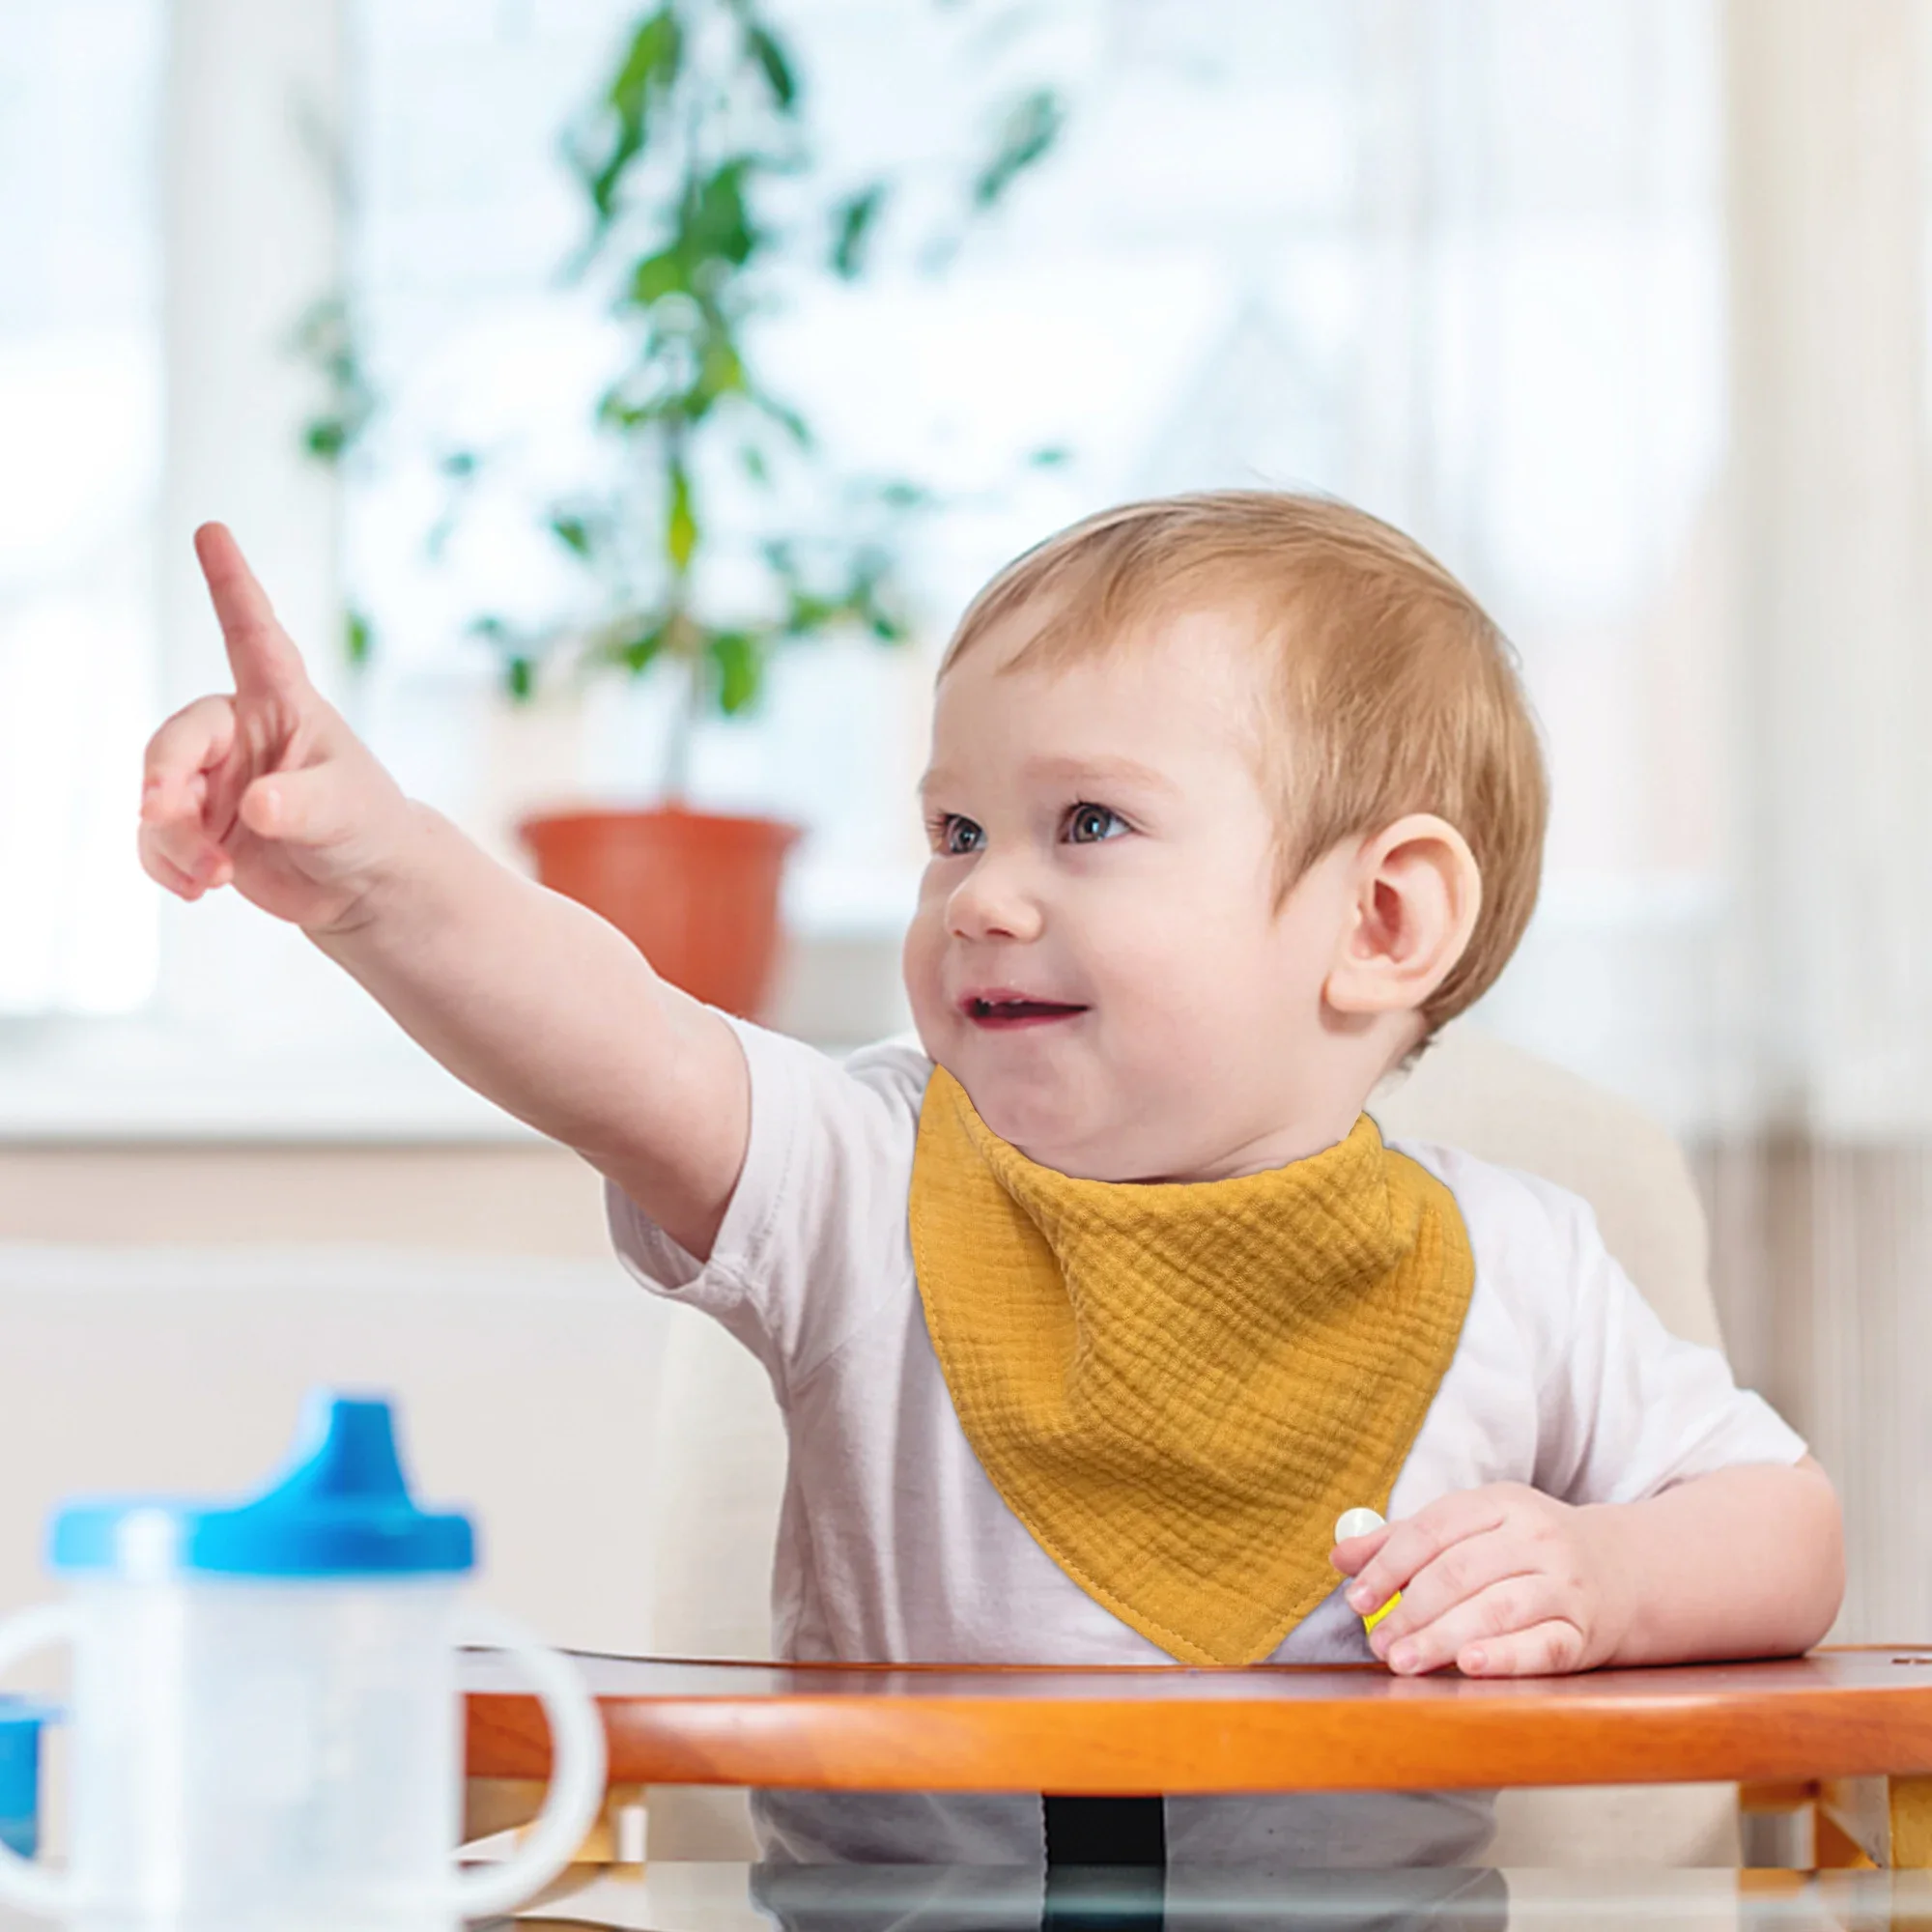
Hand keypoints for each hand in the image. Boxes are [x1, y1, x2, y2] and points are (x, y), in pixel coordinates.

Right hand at [139, 524, 415, 932]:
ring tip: (213, 876)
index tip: (214, 530)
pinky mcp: (197, 824)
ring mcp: (211, 779)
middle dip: (162, 781)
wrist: (362, 882)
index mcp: (282, 703)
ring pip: (155, 797)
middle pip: (173, 741)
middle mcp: (237, 732)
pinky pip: (155, 839)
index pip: (252, 635)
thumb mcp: (346, 812)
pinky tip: (198, 890)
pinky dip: (166, 866)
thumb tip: (256, 806)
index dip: (232, 583)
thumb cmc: (367, 826)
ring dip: (171, 839)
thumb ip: (303, 806)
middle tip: (166, 815)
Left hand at [1329, 1483, 1631, 1677]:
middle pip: (1460, 1571)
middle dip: (1411, 1610)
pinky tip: (1470, 1665)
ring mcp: (1565, 1584)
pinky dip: (1507, 1656)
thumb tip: (1339, 1558)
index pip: (1433, 1530)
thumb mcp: (1471, 1529)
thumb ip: (1404, 1541)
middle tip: (1378, 1643)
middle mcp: (1536, 1537)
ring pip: (1497, 1608)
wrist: (1622, 1571)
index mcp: (1500, 1503)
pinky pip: (1545, 1645)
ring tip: (1403, 1660)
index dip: (1389, 1565)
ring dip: (1443, 1636)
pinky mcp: (1585, 1631)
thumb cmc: (1524, 1550)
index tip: (1356, 1598)